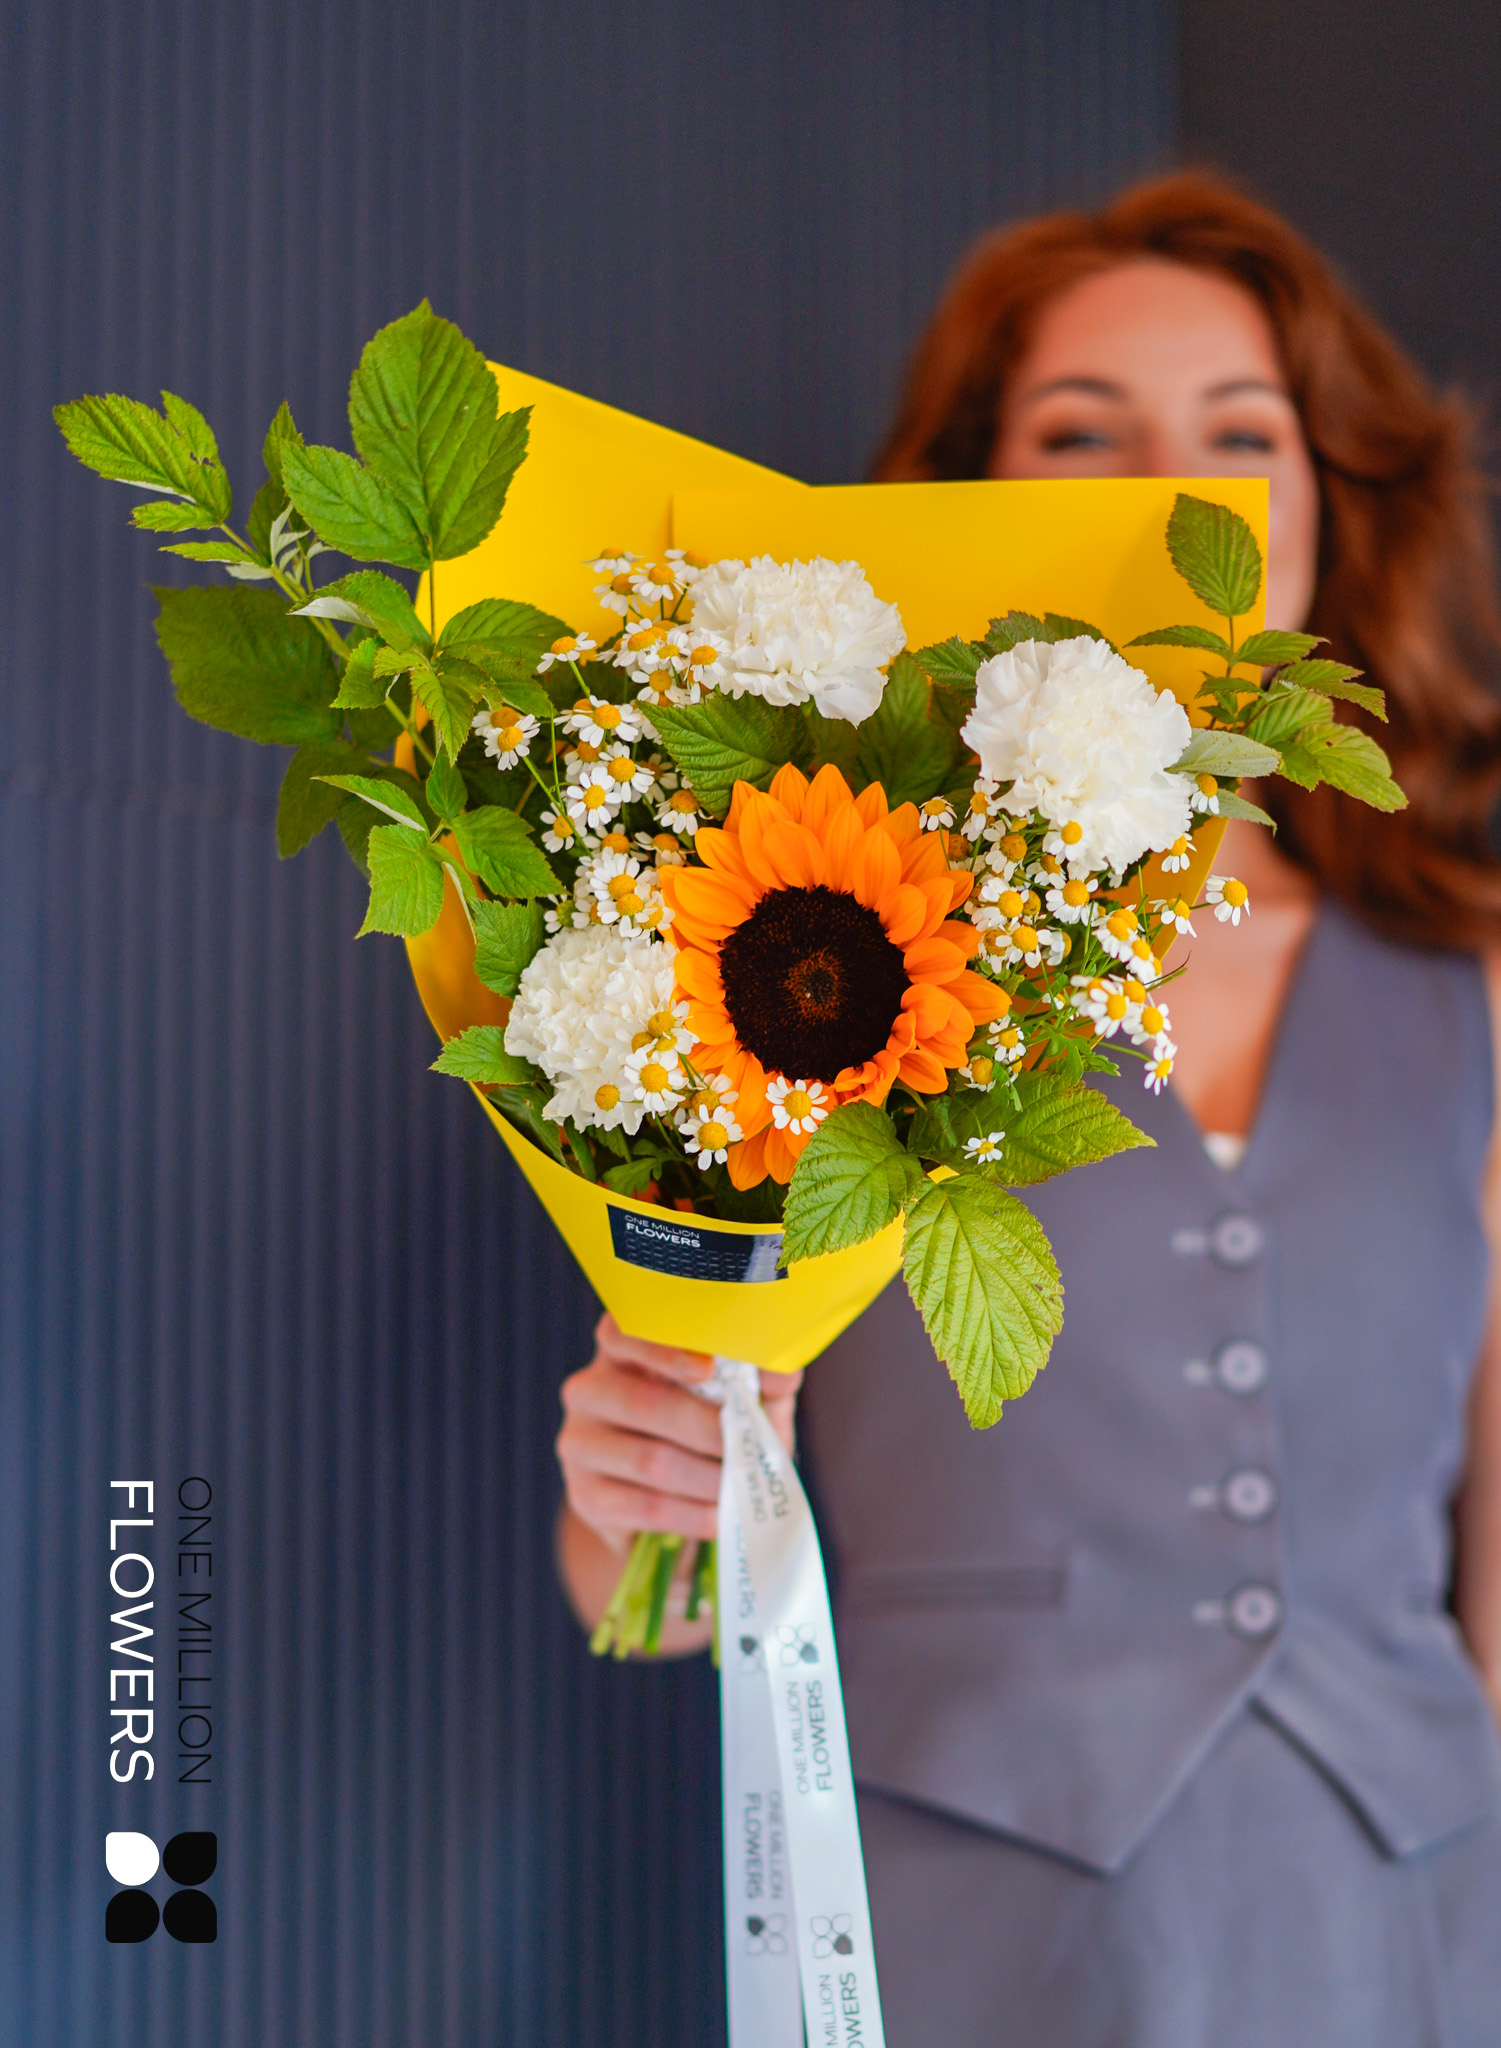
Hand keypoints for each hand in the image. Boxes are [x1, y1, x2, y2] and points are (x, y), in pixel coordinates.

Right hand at [557, 1313, 803, 1553]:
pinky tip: (718, 1516)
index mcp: (623, 1353)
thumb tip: (783, 1370)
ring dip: (706, 1477)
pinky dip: (691, 1513)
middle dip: (708, 1428)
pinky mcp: (585, 1495)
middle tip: (749, 1445)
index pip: (623, 1332)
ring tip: (741, 1485)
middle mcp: (590, 1390)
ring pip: (649, 1459)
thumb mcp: (736, 1402)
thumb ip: (760, 1381)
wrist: (663, 1508)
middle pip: (646, 1402)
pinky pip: (644, 1506)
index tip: (708, 1367)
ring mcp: (580, 1444)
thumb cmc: (705, 1437)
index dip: (662, 1348)